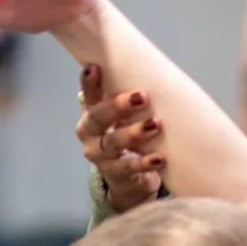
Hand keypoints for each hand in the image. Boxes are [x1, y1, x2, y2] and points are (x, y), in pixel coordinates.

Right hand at [76, 64, 164, 211]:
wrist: (128, 177)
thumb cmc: (128, 136)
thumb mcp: (125, 116)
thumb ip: (129, 98)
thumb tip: (154, 69)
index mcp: (91, 113)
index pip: (88, 95)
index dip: (89, 83)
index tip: (94, 68)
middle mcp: (90, 133)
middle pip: (98, 117)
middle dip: (117, 106)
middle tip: (141, 96)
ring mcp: (100, 155)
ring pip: (113, 142)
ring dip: (134, 133)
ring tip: (155, 124)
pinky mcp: (114, 174)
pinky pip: (128, 168)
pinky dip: (144, 162)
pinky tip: (159, 158)